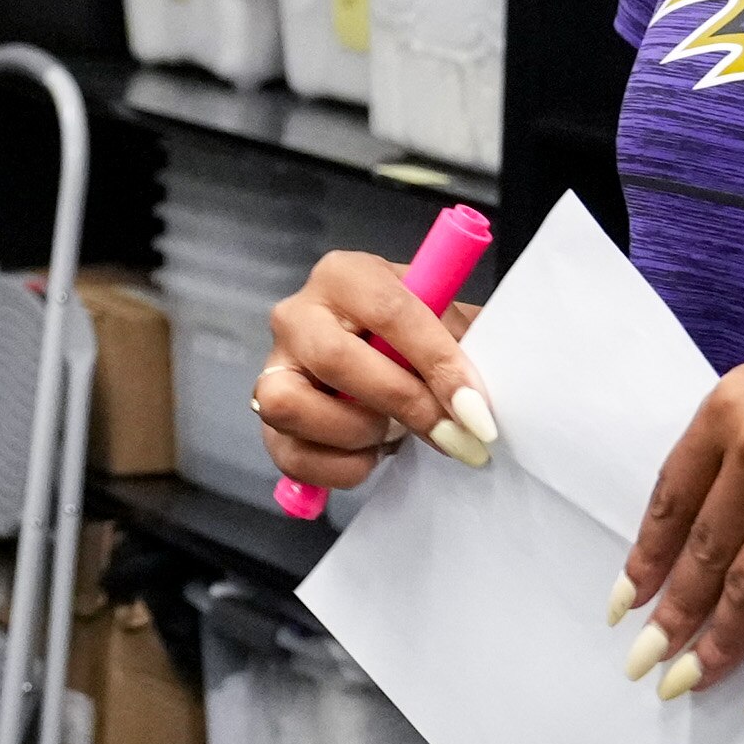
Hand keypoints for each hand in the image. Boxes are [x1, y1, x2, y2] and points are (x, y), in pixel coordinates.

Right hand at [254, 252, 492, 497]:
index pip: (390, 311)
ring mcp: (274, 367)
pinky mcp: (266, 418)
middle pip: (334, 358)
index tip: (477, 411)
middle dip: (401, 403)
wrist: (377, 355)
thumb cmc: (413, 335)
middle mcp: (297, 314)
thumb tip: (477, 406)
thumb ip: (461, 349)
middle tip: (449, 434)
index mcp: (345, 276)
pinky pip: (290, 454)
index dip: (437, 364)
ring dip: (356, 432)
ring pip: (291, 405)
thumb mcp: (443, 321)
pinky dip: (340, 468)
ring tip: (394, 434)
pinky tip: (369, 455)